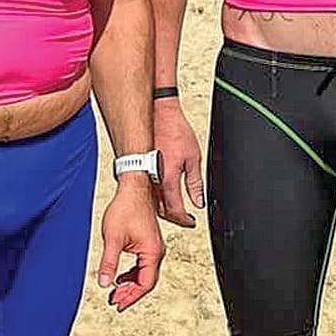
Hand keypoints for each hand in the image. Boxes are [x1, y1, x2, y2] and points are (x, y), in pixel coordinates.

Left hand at [97, 175, 163, 310]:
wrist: (134, 188)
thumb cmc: (126, 208)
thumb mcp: (113, 238)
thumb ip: (108, 263)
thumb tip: (104, 282)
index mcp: (152, 252)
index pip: (145, 283)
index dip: (131, 297)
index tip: (118, 304)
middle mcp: (157, 251)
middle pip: (147, 281)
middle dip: (130, 293)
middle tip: (114, 300)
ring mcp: (154, 247)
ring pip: (145, 274)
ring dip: (130, 284)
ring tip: (115, 291)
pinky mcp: (149, 243)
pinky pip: (143, 265)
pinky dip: (132, 274)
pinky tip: (121, 277)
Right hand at [153, 100, 205, 225]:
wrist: (157, 114)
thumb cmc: (174, 131)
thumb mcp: (193, 157)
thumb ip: (195, 183)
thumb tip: (198, 201)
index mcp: (168, 180)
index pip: (175, 211)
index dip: (185, 220)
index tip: (191, 221)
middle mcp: (152, 182)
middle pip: (161, 211)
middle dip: (174, 218)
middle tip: (184, 218)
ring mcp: (142, 176)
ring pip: (151, 203)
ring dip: (163, 210)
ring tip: (174, 209)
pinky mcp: (136, 170)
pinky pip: (145, 192)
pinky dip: (154, 198)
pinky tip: (161, 196)